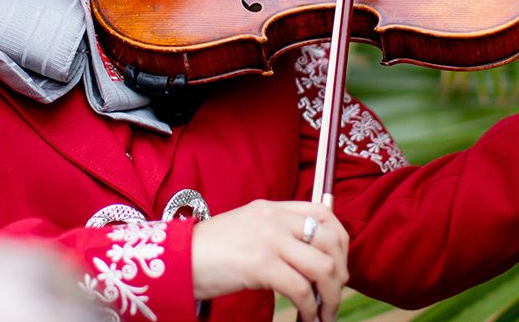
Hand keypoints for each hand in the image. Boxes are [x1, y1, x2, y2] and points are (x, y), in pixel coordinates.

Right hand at [191, 199, 348, 321]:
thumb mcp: (248, 229)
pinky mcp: (261, 264)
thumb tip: (310, 257)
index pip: (324, 214)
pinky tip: (306, 318)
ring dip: (330, 296)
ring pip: (323, 266)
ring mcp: (269, 239)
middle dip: (340, 273)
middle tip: (333, 295)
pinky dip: (310, 309)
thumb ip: (276, 233)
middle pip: (331, 240)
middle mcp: (275, 218)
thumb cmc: (210, 250)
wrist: (177, 258)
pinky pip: (301, 289)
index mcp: (273, 208)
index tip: (339, 267)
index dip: (340, 242)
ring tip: (323, 314)